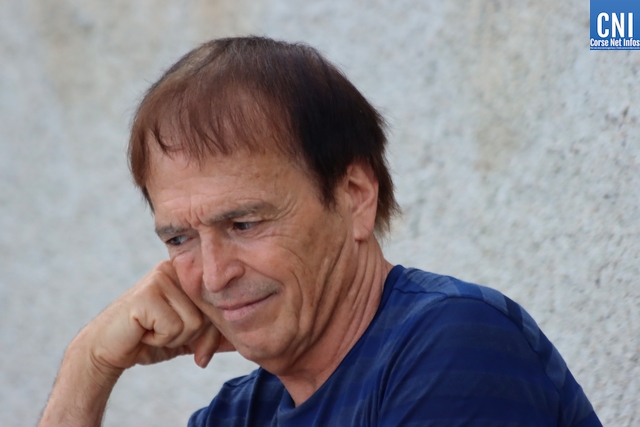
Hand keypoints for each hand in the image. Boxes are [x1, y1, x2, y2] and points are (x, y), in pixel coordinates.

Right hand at [39, 261, 232, 425]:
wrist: (110, 349)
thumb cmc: (149, 338)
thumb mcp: (189, 336)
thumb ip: (214, 334)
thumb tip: (246, 341)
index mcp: (187, 275)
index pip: (218, 306)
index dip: (207, 333)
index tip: (186, 339)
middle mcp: (176, 270)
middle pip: (209, 315)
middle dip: (190, 337)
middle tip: (161, 334)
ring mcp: (161, 278)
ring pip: (194, 322)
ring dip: (173, 337)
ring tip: (151, 329)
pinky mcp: (148, 292)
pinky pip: (175, 327)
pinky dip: (160, 338)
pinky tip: (143, 330)